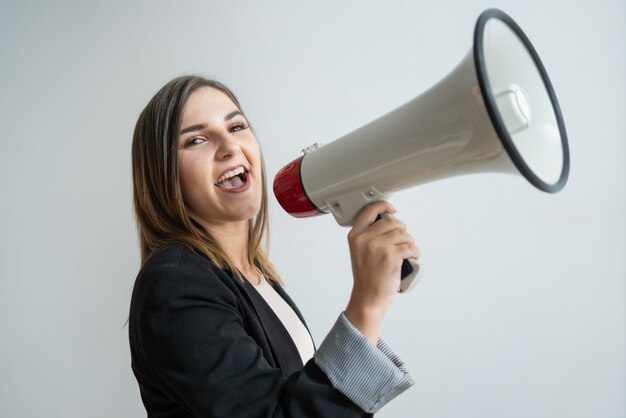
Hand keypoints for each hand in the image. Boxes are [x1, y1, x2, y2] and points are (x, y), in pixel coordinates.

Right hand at [344, 201, 419, 343]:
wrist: (368, 298)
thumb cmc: (367, 277)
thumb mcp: (360, 252)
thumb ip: (369, 235)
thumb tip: (389, 221)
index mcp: (355, 236)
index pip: (370, 211)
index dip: (384, 206)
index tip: (392, 209)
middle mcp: (365, 238)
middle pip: (392, 222)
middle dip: (402, 231)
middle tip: (402, 242)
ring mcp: (378, 246)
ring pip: (404, 234)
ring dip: (410, 243)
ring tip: (406, 253)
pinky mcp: (391, 255)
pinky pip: (411, 247)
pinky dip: (415, 253)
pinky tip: (410, 259)